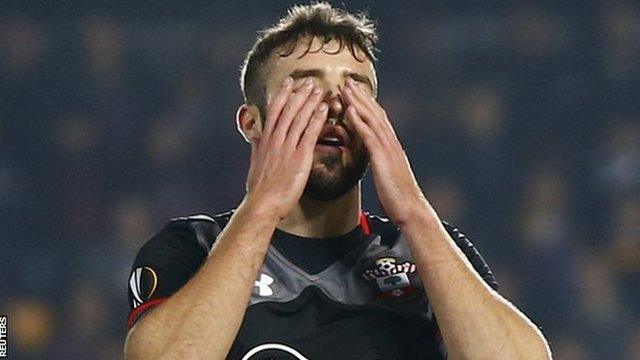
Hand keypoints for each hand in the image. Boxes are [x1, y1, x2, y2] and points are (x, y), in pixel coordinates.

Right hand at [245, 77, 327, 219]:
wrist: (263, 204)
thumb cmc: (259, 188)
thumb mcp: (254, 162)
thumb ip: (256, 145)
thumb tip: (254, 134)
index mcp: (265, 140)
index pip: (274, 111)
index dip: (283, 95)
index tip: (289, 82)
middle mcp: (276, 140)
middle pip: (289, 110)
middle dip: (300, 94)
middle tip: (309, 81)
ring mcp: (287, 147)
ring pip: (300, 119)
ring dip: (310, 102)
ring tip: (319, 90)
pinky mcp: (299, 157)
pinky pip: (310, 134)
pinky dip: (317, 120)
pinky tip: (324, 109)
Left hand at [341, 78, 427, 225]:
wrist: (411, 210)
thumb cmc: (398, 198)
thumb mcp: (388, 176)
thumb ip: (382, 164)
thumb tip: (377, 160)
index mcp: (392, 147)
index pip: (379, 120)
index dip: (367, 104)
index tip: (355, 92)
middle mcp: (392, 143)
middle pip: (375, 113)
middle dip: (361, 96)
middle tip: (347, 81)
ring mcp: (389, 149)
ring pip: (372, 119)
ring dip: (357, 102)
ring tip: (345, 88)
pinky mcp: (383, 158)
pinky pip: (369, 136)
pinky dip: (358, 121)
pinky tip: (348, 111)